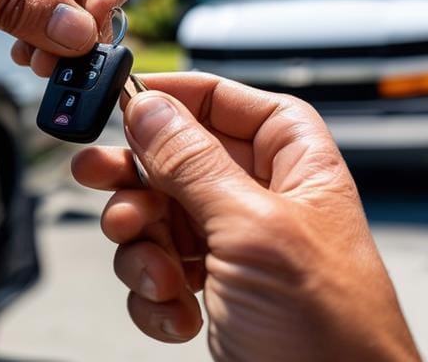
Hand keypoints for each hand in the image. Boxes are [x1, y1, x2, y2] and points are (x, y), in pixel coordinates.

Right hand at [72, 73, 419, 360]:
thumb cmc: (330, 331)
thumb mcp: (253, 230)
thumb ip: (194, 164)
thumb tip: (149, 108)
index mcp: (293, 165)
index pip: (229, 102)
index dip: (179, 96)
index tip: (126, 100)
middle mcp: (261, 200)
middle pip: (177, 159)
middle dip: (137, 178)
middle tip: (98, 179)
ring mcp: (232, 248)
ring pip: (156, 216)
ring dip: (142, 248)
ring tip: (160, 278)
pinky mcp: (211, 293)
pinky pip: (156, 270)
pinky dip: (153, 295)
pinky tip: (177, 315)